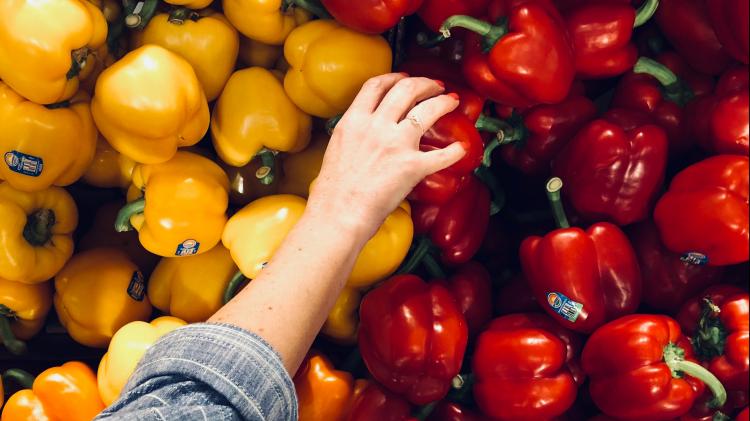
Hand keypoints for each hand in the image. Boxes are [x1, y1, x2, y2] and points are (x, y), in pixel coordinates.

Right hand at [308, 73, 463, 239]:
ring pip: (428, 110)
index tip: (405, 77)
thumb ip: (354, 133)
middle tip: (436, 86)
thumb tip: (365, 132)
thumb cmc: (334, 190)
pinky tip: (462, 148)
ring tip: (452, 101)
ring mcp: (396, 144)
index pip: (376, 85)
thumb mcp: (337, 147)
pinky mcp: (412, 166)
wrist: (338, 213)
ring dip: (444, 102)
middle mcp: (376, 126)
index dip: (395, 77)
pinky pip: (442, 155)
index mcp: (354, 121)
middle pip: (406, 89)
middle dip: (426, 83)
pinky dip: (455, 152)